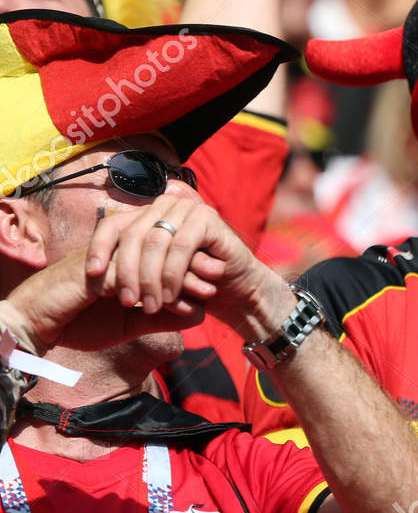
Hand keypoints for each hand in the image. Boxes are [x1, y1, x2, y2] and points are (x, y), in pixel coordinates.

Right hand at [0, 249, 210, 354]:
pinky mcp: (94, 269)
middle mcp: (117, 253)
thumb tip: (200, 315)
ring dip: (182, 273)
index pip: (165, 254)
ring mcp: (105, 257)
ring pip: (151, 258)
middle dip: (194, 260)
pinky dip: (155, 287)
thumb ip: (163, 318)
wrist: (40, 327)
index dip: (192, 262)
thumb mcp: (130, 324)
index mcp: (126, 261)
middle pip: (162, 248)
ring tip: (207, 287)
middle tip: (222, 271)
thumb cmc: (81, 323)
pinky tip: (173, 301)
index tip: (220, 275)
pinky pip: (131, 273)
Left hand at [83, 197, 292, 341]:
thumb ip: (128, 266)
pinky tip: (172, 296)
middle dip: (126, 271)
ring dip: (150, 278)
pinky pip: (182, 246)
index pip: (112, 225)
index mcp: (146, 214)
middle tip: (124, 301)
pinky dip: (174, 274)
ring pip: (155, 242)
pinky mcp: (208, 219)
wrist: (236, 291)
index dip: (98, 248)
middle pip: (132, 234)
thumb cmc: (191, 286)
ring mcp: (187, 209)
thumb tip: (87, 271)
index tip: (90, 275)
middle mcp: (164, 206)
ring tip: (149, 306)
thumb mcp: (151, 276)